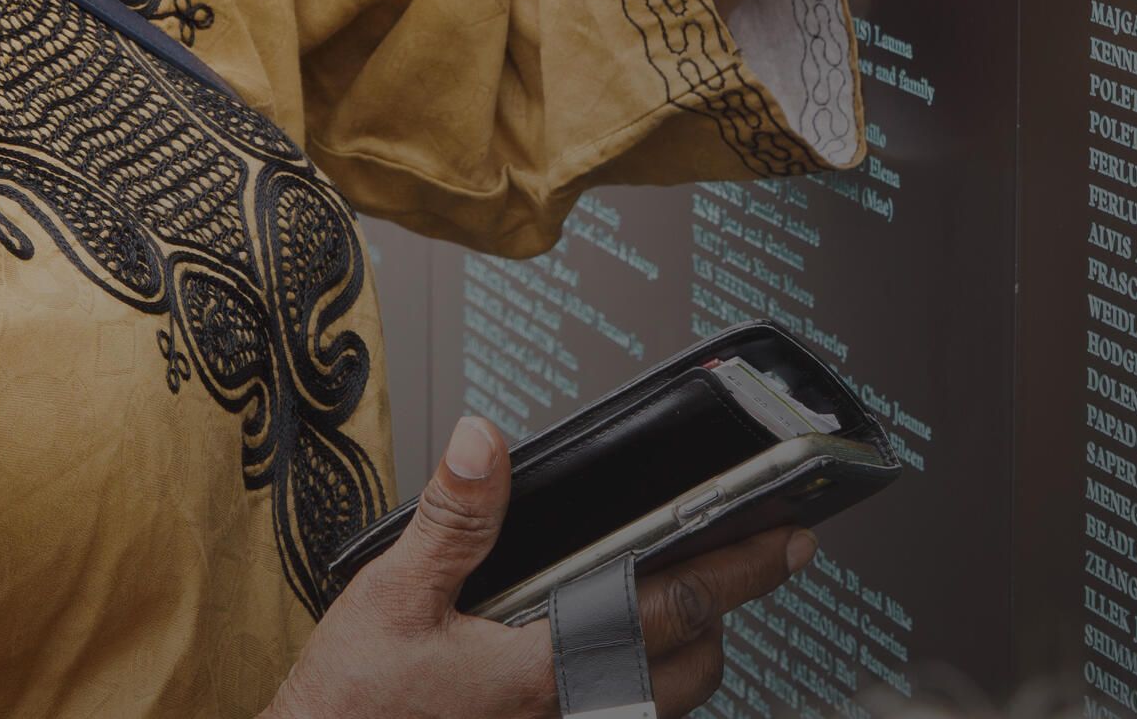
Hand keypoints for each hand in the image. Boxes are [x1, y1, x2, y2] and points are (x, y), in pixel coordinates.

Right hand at [266, 415, 816, 718]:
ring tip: (671, 608)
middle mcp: (564, 715)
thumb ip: (452, 519)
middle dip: (719, 619)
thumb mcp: (390, 597)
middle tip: (736, 564)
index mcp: (541, 669)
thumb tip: (488, 444)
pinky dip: (631, 692)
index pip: (672, 611)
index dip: (738, 569)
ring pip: (660, 707)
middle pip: (690, 672)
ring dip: (678, 661)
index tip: (788, 538)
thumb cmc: (349, 708)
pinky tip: (602, 659)